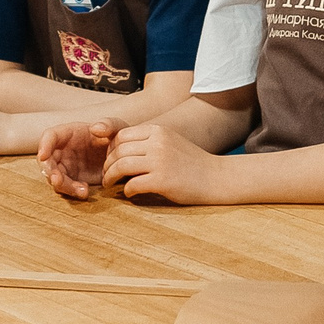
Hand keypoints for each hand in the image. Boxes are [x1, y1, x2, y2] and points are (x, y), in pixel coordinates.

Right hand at [38, 119, 118, 198]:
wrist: (123, 156)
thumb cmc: (116, 137)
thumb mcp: (116, 127)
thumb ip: (109, 124)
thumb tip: (95, 128)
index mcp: (69, 133)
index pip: (50, 136)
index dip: (44, 145)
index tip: (43, 156)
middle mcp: (63, 150)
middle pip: (47, 160)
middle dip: (49, 171)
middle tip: (57, 180)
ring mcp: (66, 166)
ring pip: (54, 177)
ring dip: (63, 185)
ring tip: (81, 191)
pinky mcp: (72, 180)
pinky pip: (66, 188)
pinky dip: (73, 191)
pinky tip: (85, 192)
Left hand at [103, 124, 222, 204]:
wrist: (217, 177)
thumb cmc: (192, 162)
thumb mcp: (170, 142)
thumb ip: (149, 142)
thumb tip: (119, 152)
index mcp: (158, 130)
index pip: (122, 136)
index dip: (111, 149)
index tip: (110, 160)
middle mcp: (157, 142)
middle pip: (119, 151)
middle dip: (108, 164)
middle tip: (106, 175)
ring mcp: (159, 161)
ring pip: (121, 166)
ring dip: (111, 177)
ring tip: (110, 184)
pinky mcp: (162, 180)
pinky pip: (132, 184)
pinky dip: (127, 190)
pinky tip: (130, 193)